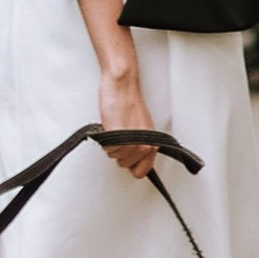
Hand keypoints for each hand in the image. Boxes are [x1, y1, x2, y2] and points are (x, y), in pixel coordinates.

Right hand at [96, 57, 157, 175]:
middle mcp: (144, 144)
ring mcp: (132, 142)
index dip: (132, 165)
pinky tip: (110, 128)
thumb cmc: (128, 101)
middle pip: (126, 166)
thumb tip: (135, 157)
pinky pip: (108, 150)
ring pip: (116, 158)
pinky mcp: (118, 138)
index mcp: (152, 142)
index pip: (143, 171)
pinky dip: (105, 141)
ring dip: (112, 146)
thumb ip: (141, 144)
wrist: (121, 86)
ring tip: (115, 130)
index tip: (128, 158)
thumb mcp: (141, 127)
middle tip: (120, 137)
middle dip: (120, 153)